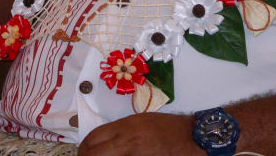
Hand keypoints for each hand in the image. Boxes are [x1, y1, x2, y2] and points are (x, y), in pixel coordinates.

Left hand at [78, 112, 202, 155]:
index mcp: (126, 127)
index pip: (94, 138)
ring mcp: (134, 155)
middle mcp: (127, 141)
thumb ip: (121, 131)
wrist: (191, 137)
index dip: (84, 148)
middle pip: (93, 153)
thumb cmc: (169, 129)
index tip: (84, 153)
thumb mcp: (141, 122)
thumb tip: (104, 144)